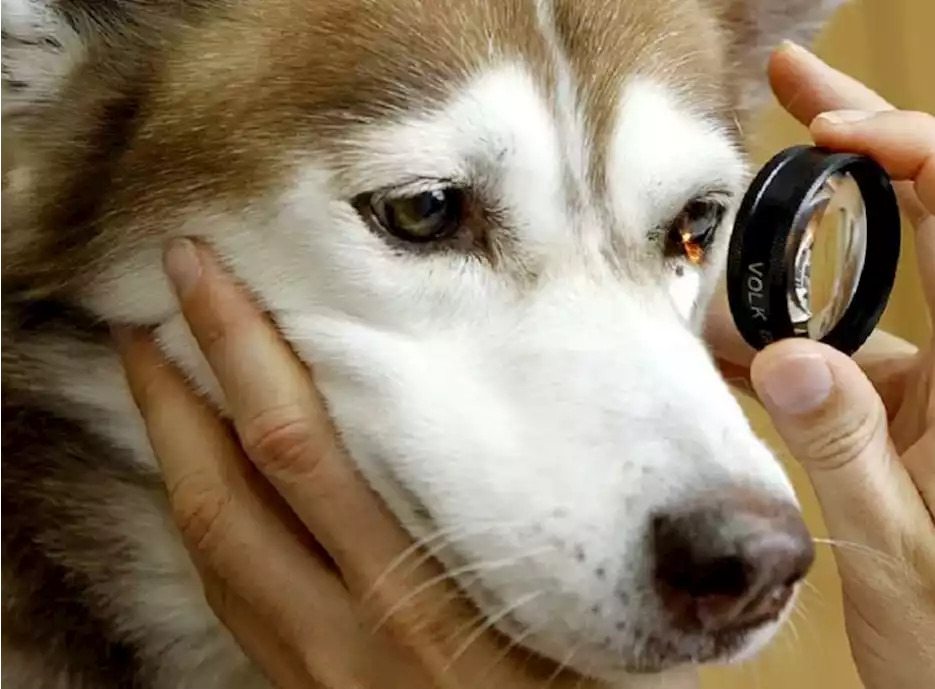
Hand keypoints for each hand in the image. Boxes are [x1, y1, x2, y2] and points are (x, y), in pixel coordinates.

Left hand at [114, 241, 696, 688]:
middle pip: (235, 486)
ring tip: (153, 366)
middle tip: (157, 291)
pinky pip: (225, 594)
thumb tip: (592, 454)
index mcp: (419, 601)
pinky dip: (201, 516)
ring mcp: (309, 665)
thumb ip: (570, 552)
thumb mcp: (584, 636)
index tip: (220, 283)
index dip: (249, 362)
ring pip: (210, 539)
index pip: (305, 457)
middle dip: (185, 381)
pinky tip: (201, 475)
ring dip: (172, 443)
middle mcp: (345, 630)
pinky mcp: (299, 687)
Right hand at [730, 43, 934, 688]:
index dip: (920, 151)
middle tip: (793, 94)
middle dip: (872, 145)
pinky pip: (871, 363)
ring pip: (899, 292)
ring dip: (822, 252)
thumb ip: (840, 447)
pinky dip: (809, 344)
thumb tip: (783, 351)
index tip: (833, 128)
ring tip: (737, 238)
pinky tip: (743, 355)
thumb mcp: (895, 555)